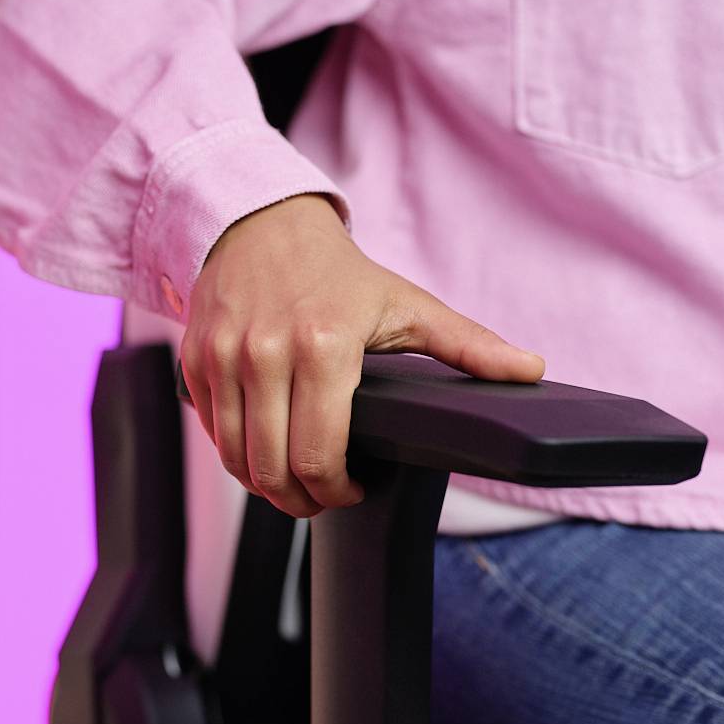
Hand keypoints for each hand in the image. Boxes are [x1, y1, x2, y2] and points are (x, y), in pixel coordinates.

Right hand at [180, 193, 544, 517]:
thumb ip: (469, 345)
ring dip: (265, 486)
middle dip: (302, 500)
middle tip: (323, 496)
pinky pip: (210, 434)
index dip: (338, 492)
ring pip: (236, 460)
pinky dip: (235, 454)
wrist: (260, 223)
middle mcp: (265, 352)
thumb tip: (531, 370)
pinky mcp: (193, 360)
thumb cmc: (336, 271)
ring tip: (294, 481)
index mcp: (325, 344)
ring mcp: (223, 357)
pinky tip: (263, 448)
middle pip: (273, 470)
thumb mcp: (407, 304)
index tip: (352, 490)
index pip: (320, 456)